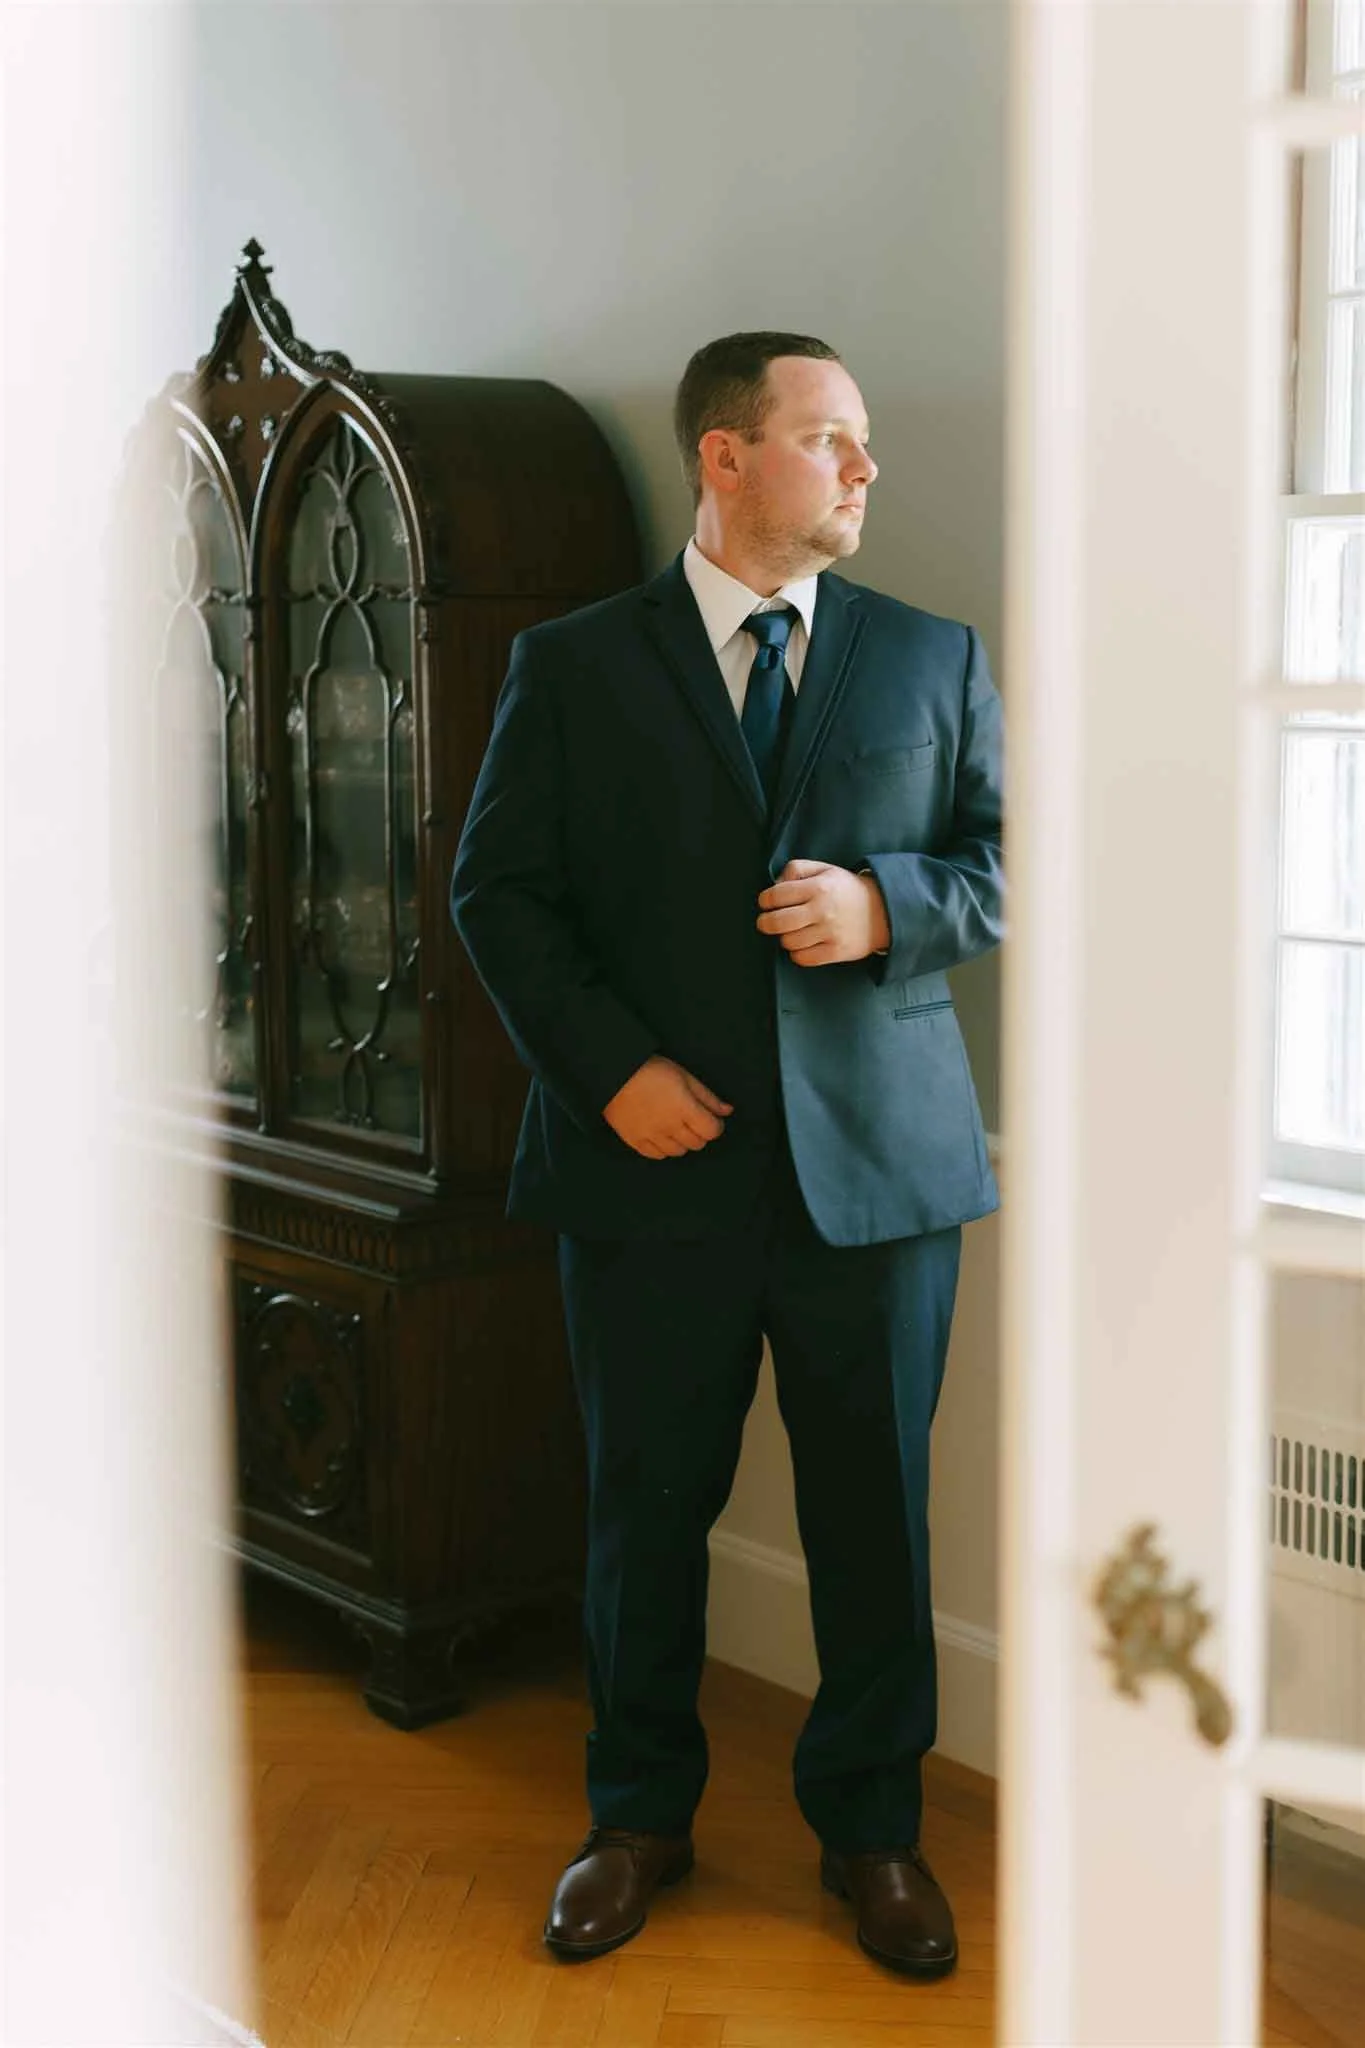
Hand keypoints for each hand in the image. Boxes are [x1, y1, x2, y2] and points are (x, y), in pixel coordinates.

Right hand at [602, 1055, 733, 1158]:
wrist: (613, 1074)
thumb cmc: (650, 1070)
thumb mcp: (684, 1076)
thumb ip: (707, 1097)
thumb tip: (727, 1111)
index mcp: (684, 1108)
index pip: (712, 1130)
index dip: (715, 1125)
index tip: (710, 1118)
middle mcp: (670, 1126)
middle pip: (697, 1143)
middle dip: (700, 1133)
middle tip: (692, 1119)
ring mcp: (652, 1136)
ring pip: (678, 1152)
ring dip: (682, 1142)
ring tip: (676, 1126)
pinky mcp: (635, 1141)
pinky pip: (657, 1156)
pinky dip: (663, 1149)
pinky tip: (661, 1135)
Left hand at [756, 858, 889, 965]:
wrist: (883, 911)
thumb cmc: (846, 890)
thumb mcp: (824, 869)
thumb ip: (797, 869)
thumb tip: (775, 885)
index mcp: (818, 887)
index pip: (776, 895)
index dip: (765, 900)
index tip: (766, 903)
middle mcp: (823, 910)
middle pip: (777, 922)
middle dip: (765, 923)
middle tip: (765, 923)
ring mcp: (830, 933)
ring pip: (788, 942)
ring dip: (784, 938)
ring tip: (792, 932)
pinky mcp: (836, 952)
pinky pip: (803, 959)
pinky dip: (797, 954)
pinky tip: (803, 945)